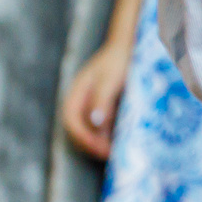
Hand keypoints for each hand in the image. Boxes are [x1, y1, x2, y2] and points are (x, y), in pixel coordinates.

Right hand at [61, 38, 133, 161]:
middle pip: (78, 130)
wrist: (130, 46)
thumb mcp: (110, 79)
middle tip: (110, 155)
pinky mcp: (104, 108)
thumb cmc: (119, 60)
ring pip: (90, 130)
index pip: (71, 122)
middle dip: (91, 144)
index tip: (99, 148)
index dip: (83, 137)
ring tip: (117, 152)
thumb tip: (94, 124)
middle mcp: (79, 103)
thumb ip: (101, 100)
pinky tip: (121, 140)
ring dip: (100, 142)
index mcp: (75, 94)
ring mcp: (90, 106)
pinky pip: (102, 126)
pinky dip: (108, 135)